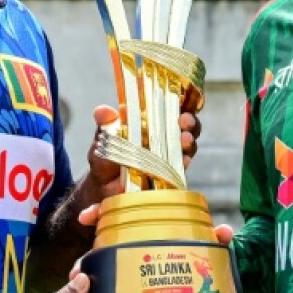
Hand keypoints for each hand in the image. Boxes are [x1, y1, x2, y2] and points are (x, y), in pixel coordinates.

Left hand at [78, 105, 201, 226]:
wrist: (104, 190)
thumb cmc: (105, 159)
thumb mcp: (103, 139)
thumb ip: (105, 124)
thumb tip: (102, 111)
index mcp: (151, 123)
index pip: (172, 109)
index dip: (180, 104)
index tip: (180, 101)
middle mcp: (164, 139)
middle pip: (186, 127)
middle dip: (190, 123)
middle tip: (185, 120)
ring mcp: (169, 158)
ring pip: (188, 147)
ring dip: (189, 142)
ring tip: (185, 139)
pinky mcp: (170, 177)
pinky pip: (181, 169)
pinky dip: (184, 164)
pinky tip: (184, 160)